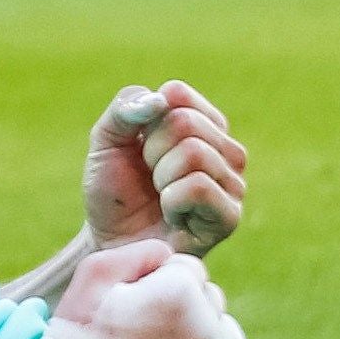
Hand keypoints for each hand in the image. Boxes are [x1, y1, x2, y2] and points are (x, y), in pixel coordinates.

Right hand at [0, 240, 252, 338]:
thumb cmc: (76, 335)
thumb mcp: (95, 273)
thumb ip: (142, 251)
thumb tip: (173, 258)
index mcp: (178, 296)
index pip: (187, 267)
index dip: (151, 284)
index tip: (125, 311)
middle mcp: (205, 333)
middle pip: (208, 296)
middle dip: (180, 306)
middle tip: (137, 334)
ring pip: (219, 327)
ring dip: (197, 331)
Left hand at [83, 80, 245, 256]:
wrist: (110, 244)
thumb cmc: (114, 192)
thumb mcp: (106, 141)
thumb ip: (125, 109)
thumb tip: (161, 99)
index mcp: (203, 124)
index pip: (177, 94)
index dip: (144, 122)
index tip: (138, 149)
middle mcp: (226, 150)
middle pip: (185, 123)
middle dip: (150, 152)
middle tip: (148, 180)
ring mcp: (233, 183)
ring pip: (194, 153)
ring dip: (161, 178)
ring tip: (160, 198)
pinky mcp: (230, 216)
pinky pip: (199, 187)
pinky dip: (172, 201)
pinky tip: (171, 216)